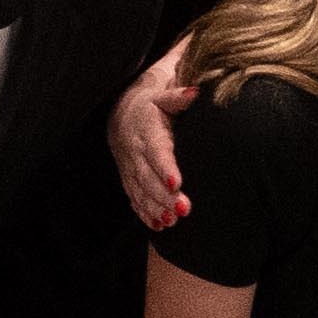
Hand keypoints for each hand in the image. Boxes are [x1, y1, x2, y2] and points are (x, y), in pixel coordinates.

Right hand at [110, 39, 200, 224]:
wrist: (121, 110)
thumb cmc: (153, 101)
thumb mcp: (163, 92)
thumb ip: (179, 95)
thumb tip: (196, 92)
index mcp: (146, 128)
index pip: (156, 150)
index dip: (165, 167)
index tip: (177, 182)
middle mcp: (135, 150)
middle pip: (148, 176)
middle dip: (164, 195)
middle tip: (183, 210)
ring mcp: (129, 166)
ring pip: (140, 190)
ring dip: (155, 207)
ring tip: (172, 221)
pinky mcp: (128, 177)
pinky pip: (134, 197)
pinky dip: (144, 213)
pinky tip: (158, 226)